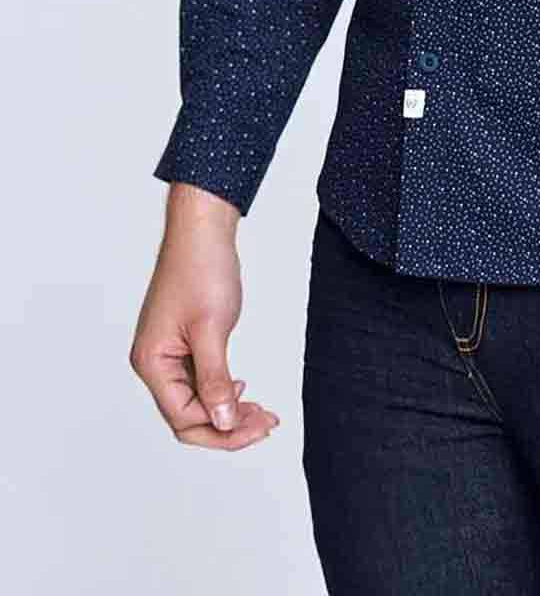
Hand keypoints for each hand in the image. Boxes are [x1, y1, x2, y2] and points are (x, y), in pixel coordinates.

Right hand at [129, 182, 279, 450]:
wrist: (202, 231)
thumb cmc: (201, 269)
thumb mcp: (211, 329)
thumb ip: (214, 379)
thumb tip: (221, 423)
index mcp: (152, 363)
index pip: (183, 418)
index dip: (221, 430)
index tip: (258, 425)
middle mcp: (154, 363)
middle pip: (188, 415)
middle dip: (227, 425)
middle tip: (267, 422)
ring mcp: (167, 353)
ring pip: (195, 400)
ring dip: (227, 409)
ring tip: (262, 412)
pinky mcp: (181, 344)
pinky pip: (199, 380)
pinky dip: (222, 389)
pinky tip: (241, 389)